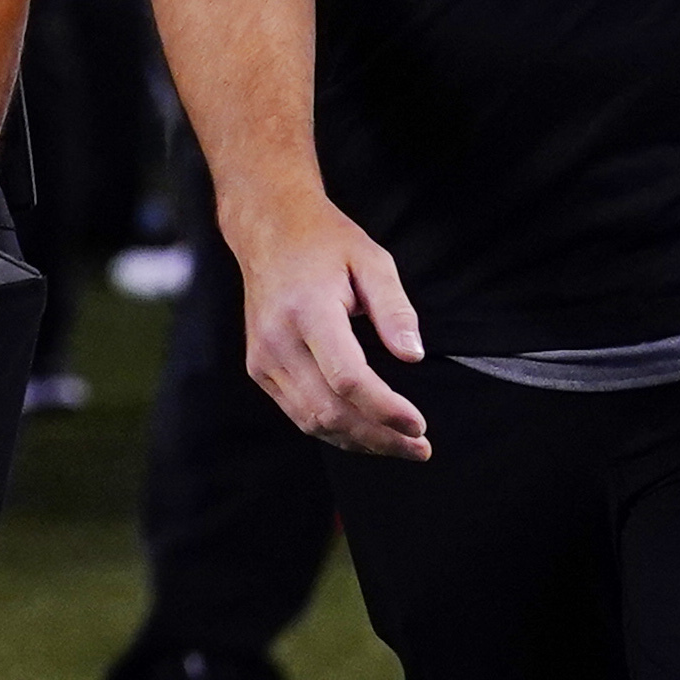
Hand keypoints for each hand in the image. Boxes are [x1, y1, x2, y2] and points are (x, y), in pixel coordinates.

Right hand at [225, 192, 433, 460]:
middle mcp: (277, 340)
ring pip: (312, 420)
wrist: (268, 232)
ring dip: (359, 441)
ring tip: (400, 445)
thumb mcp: (372, 260)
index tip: (419, 425)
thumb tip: (412, 355)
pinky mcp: (260, 369)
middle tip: (420, 446)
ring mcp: (263, 359)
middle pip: (329, 410)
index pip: (347, 378)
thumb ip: (395, 309)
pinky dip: (335, 429)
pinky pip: (298, 413)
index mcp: (307, 311)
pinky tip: (366, 432)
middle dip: (379, 436)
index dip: (385, 409)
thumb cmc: (323, 243)